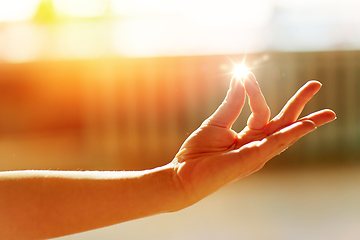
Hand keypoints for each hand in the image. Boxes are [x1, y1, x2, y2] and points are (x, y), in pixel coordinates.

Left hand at [172, 72, 335, 205]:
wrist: (183, 174)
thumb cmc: (197, 152)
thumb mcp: (217, 122)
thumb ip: (232, 103)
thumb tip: (241, 78)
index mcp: (248, 136)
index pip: (262, 110)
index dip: (254, 91)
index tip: (246, 76)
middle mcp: (257, 144)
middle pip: (283, 121)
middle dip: (300, 104)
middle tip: (316, 84)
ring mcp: (257, 153)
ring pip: (286, 133)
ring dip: (306, 121)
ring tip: (328, 113)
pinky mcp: (252, 159)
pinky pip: (275, 143)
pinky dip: (291, 134)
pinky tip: (306, 125)